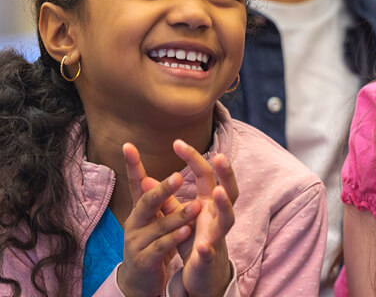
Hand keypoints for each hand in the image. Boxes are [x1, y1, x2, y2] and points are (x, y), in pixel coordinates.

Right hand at [117, 143, 201, 296]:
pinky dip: (173, 240)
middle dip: (162, 189)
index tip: (128, 145)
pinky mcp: (144, 261)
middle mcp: (134, 224)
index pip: (135, 185)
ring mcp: (137, 243)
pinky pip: (160, 248)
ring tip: (196, 207)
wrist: (139, 281)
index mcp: (139, 211)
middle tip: (179, 176)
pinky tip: (186, 232)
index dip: (131, 166)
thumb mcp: (153, 220)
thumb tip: (149, 175)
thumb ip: (155, 200)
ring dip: (177, 216)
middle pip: (147, 203)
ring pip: (158, 226)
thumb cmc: (151, 243)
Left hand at [173, 139, 239, 296]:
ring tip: (216, 193)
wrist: (201, 271)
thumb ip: (165, 198)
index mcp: (208, 203)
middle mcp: (217, 215)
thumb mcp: (178, 216)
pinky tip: (202, 246)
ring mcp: (217, 235)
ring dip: (223, 206)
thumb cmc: (192, 238)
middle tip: (219, 156)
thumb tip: (144, 180)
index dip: (194, 158)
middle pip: (229, 190)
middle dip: (226, 173)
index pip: (206, 175)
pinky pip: (211, 252)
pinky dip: (207, 249)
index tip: (177, 142)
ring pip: (227, 218)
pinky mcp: (209, 256)